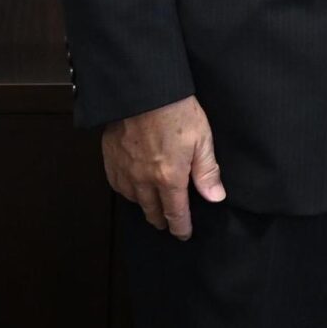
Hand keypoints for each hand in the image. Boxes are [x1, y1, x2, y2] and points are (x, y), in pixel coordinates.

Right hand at [102, 95, 223, 239]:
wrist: (143, 92)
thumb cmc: (177, 112)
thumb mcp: (202, 140)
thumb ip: (207, 171)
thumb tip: (215, 197)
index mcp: (169, 178)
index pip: (175, 212)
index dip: (180, 227)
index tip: (183, 235)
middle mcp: (144, 181)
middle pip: (152, 211)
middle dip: (162, 220)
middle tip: (168, 223)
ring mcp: (125, 171)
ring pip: (134, 200)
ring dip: (145, 206)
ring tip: (152, 207)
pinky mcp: (111, 160)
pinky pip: (118, 186)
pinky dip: (127, 192)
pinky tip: (132, 189)